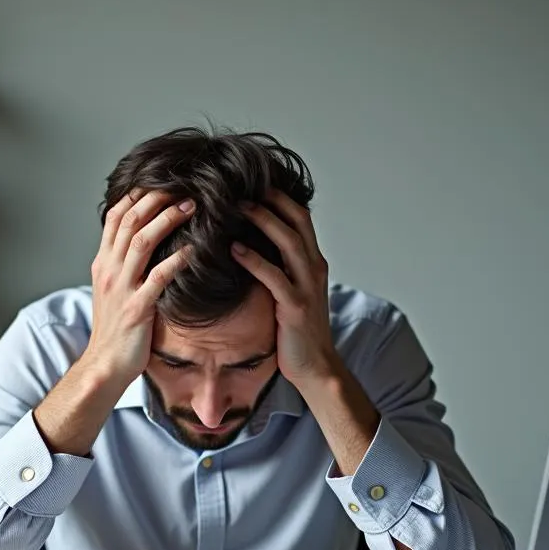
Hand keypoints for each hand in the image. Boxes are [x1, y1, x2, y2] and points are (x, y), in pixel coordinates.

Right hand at [82, 189, 194, 390]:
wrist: (104, 366)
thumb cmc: (115, 330)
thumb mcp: (113, 291)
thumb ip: (124, 266)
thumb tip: (144, 243)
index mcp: (103, 263)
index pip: (116, 217)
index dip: (139, 194)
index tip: (162, 180)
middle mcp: (109, 270)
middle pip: (129, 221)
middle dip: (156, 198)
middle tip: (183, 185)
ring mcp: (121, 288)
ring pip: (141, 242)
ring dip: (167, 220)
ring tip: (191, 206)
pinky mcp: (137, 308)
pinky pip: (158, 278)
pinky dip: (177, 260)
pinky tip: (195, 249)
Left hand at [231, 189, 336, 386]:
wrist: (316, 367)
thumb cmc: (296, 331)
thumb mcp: (290, 292)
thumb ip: (278, 268)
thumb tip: (248, 246)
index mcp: (313, 262)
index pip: (299, 216)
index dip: (278, 195)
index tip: (250, 182)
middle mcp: (314, 268)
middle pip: (296, 219)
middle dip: (270, 199)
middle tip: (240, 185)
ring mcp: (307, 286)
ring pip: (288, 241)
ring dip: (262, 220)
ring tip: (235, 207)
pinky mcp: (296, 306)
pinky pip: (274, 276)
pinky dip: (254, 259)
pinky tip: (233, 249)